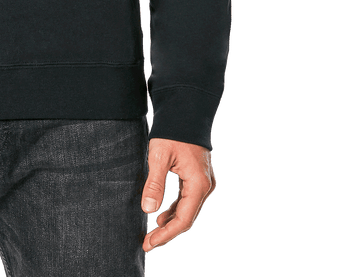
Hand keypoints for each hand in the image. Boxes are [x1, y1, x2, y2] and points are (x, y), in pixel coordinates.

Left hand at [141, 137, 216, 251]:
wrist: (186, 111)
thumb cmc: (172, 132)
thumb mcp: (159, 157)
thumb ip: (154, 184)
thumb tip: (148, 210)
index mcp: (198, 185)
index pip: (183, 220)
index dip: (166, 234)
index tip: (150, 243)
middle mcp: (205, 187)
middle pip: (187, 218)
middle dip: (167, 232)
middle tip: (148, 242)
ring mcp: (204, 182)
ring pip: (188, 210)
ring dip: (171, 221)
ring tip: (152, 232)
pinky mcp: (198, 177)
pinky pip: (188, 200)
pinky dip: (175, 209)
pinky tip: (162, 215)